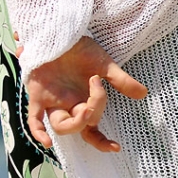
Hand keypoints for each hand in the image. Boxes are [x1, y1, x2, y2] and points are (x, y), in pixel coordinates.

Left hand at [16, 33, 147, 151]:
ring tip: (88, 105)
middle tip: (98, 88)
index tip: (116, 146)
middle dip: (93, 114)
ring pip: (62, 126)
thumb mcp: (104, 64)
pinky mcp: (37, 94)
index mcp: (84, 102)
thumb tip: (143, 94)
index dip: (102, 142)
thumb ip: (121, 81)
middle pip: (80, 127)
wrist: (60, 31)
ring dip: (77, 122)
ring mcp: (52, 101)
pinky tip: (48, 142)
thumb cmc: (80, 48)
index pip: (92, 130)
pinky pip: (34, 118)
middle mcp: (68, 106)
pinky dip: (39, 131)